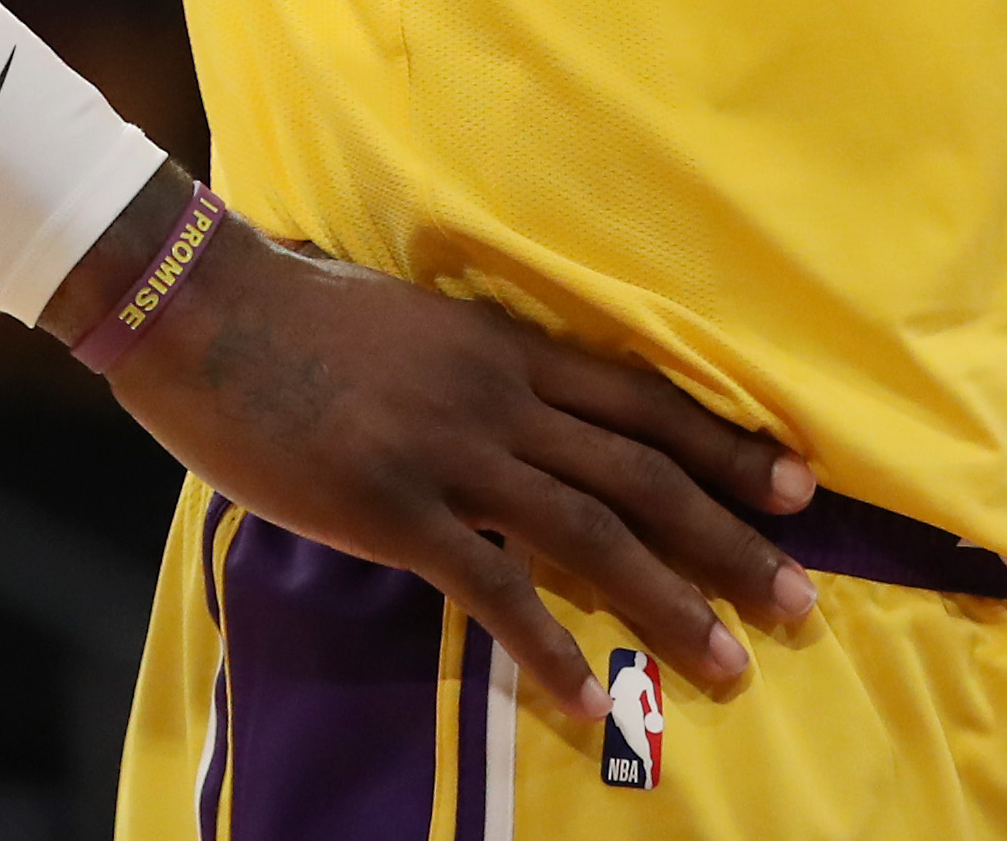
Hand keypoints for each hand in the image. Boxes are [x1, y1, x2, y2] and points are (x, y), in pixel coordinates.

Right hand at [55, 175, 818, 722]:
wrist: (203, 307)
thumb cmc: (293, 312)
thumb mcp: (412, 326)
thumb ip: (472, 368)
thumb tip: (512, 406)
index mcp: (507, 347)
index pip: (645, 401)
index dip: (727, 446)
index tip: (797, 485)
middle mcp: (501, 397)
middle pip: (645, 474)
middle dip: (732, 543)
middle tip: (803, 604)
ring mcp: (452, 453)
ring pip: (594, 534)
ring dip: (670, 606)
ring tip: (729, 669)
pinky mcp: (396, 507)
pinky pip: (493, 587)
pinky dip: (548, 648)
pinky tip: (589, 698)